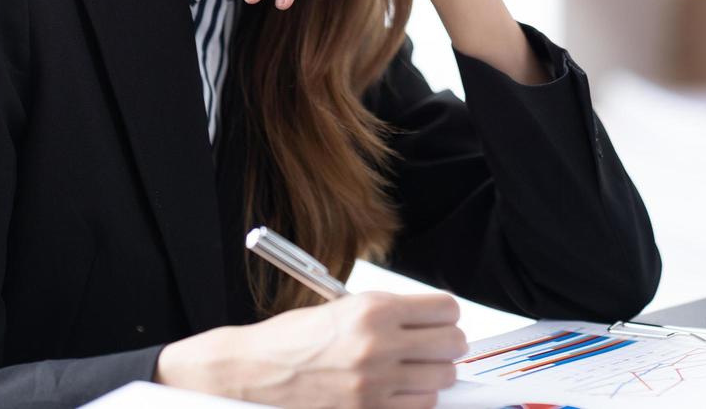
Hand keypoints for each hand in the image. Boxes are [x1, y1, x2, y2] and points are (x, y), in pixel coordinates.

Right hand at [154, 290, 466, 408]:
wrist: (253, 372)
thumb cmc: (294, 338)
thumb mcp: (344, 306)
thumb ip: (391, 312)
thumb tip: (432, 320)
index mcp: (373, 309)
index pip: (446, 310)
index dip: (446, 315)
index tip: (439, 320)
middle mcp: (378, 344)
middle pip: (452, 344)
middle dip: (447, 343)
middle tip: (433, 345)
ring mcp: (375, 382)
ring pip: (442, 378)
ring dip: (434, 373)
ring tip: (415, 368)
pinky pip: (422, 406)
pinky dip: (418, 398)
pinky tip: (399, 389)